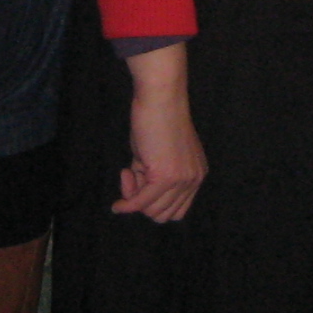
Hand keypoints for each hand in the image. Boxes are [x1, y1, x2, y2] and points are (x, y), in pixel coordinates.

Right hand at [115, 47, 206, 222]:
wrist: (160, 97)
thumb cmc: (156, 120)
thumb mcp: (159, 156)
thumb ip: (153, 180)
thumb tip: (136, 202)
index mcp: (197, 175)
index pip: (177, 210)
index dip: (155, 203)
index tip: (141, 183)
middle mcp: (194, 180)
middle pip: (164, 214)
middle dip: (142, 202)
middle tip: (131, 174)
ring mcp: (181, 179)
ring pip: (152, 211)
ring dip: (134, 197)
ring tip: (129, 171)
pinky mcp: (165, 176)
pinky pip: (141, 202)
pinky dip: (126, 206)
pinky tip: (116, 205)